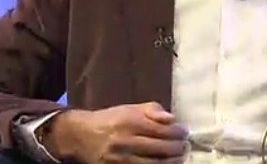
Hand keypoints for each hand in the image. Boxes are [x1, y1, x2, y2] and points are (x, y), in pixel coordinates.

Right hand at [46, 102, 188, 163]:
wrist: (81, 136)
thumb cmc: (110, 120)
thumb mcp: (129, 108)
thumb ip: (152, 110)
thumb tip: (172, 118)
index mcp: (130, 121)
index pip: (162, 129)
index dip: (177, 132)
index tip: (184, 132)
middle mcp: (126, 140)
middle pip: (160, 148)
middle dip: (178, 148)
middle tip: (185, 146)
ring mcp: (122, 159)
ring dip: (171, 162)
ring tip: (179, 158)